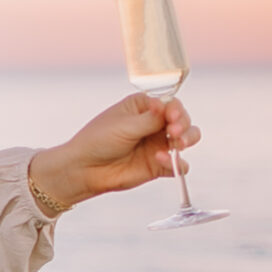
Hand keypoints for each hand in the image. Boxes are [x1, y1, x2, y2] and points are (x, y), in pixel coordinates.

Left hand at [28, 94, 199, 211]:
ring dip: (187, 140)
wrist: (85, 168)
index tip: (173, 116)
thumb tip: (169, 107)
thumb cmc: (98, 140)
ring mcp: (158, 144)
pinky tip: (160, 159)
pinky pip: (179, 164)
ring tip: (177, 144)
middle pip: (183, 120)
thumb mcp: (124, 125)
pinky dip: (176, 162)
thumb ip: (151, 119)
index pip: (170, 103)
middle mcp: (154, 123)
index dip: (176, 109)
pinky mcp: (159, 165)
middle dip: (184, 124)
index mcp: (144, 106)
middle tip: (175, 132)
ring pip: (187, 139)